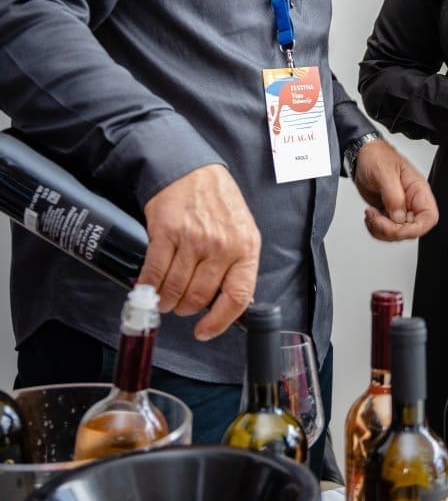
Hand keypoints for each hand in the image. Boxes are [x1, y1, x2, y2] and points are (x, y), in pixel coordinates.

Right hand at [139, 164, 260, 340]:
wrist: (191, 170)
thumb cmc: (217, 201)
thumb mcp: (242, 231)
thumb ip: (238, 264)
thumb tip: (226, 301)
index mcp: (245, 248)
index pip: (237, 297)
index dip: (220, 321)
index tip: (206, 330)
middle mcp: (221, 246)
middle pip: (200, 297)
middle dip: (188, 308)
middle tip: (182, 306)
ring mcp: (193, 240)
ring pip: (176, 289)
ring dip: (168, 301)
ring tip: (166, 299)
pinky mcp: (166, 233)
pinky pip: (155, 272)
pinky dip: (149, 286)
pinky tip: (149, 288)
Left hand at [351, 139, 438, 241]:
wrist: (362, 156)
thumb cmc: (377, 156)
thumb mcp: (384, 172)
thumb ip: (393, 195)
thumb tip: (399, 216)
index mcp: (418, 190)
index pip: (429, 217)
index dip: (415, 229)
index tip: (396, 227)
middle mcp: (411, 202)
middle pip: (412, 230)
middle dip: (392, 230)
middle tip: (377, 218)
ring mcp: (400, 208)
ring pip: (398, 233)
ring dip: (381, 230)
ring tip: (371, 214)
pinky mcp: (388, 212)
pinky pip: (386, 230)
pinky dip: (375, 228)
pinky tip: (370, 214)